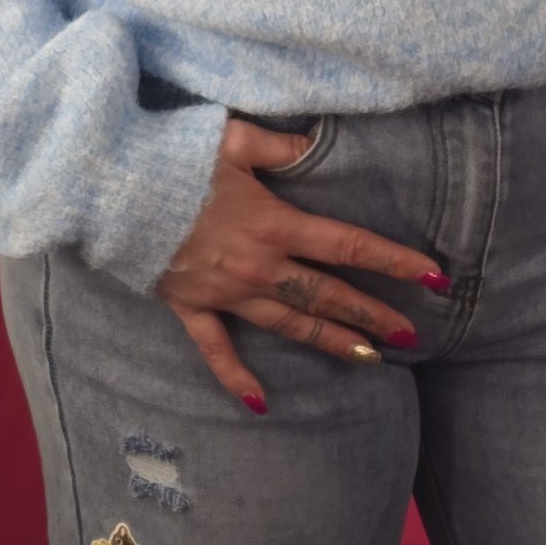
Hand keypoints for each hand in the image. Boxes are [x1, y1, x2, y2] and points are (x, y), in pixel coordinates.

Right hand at [154, 115, 442, 409]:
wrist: (110, 192)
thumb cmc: (170, 159)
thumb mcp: (231, 139)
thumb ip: (279, 144)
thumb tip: (316, 141)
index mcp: (274, 223)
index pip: (347, 245)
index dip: (394, 261)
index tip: (434, 276)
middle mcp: (258, 265)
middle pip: (327, 294)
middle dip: (372, 314)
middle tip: (411, 334)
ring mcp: (226, 292)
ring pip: (289, 323)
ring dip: (329, 340)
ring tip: (369, 359)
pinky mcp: (191, 307)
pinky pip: (217, 351)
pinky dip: (238, 378)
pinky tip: (261, 405)